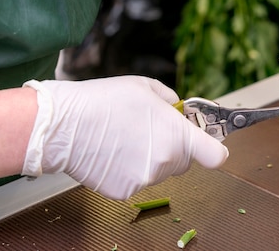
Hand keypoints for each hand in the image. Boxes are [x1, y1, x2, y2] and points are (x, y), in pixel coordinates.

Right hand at [22, 76, 228, 199]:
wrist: (64, 125)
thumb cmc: (104, 101)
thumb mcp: (145, 87)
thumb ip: (170, 101)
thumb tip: (177, 110)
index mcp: (177, 135)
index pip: (215, 155)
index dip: (214, 149)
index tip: (210, 146)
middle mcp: (166, 161)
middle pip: (183, 161)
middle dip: (172, 147)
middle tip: (148, 131)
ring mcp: (145, 179)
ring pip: (158, 171)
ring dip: (149, 158)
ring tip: (123, 138)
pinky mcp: (124, 191)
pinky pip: (136, 180)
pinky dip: (128, 170)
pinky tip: (112, 152)